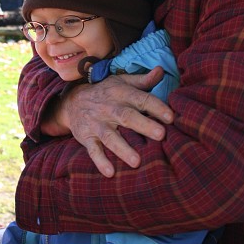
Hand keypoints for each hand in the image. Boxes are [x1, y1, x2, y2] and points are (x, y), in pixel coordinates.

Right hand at [44, 67, 173, 177]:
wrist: (72, 102)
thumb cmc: (105, 92)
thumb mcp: (121, 81)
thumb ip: (142, 80)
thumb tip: (161, 70)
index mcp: (121, 94)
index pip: (141, 99)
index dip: (156, 107)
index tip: (171, 117)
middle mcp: (110, 108)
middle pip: (127, 117)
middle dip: (144, 125)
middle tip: (161, 135)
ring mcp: (97, 124)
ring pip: (110, 137)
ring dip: (123, 149)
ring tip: (137, 162)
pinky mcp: (87, 137)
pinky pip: (93, 150)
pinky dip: (100, 161)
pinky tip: (110, 173)